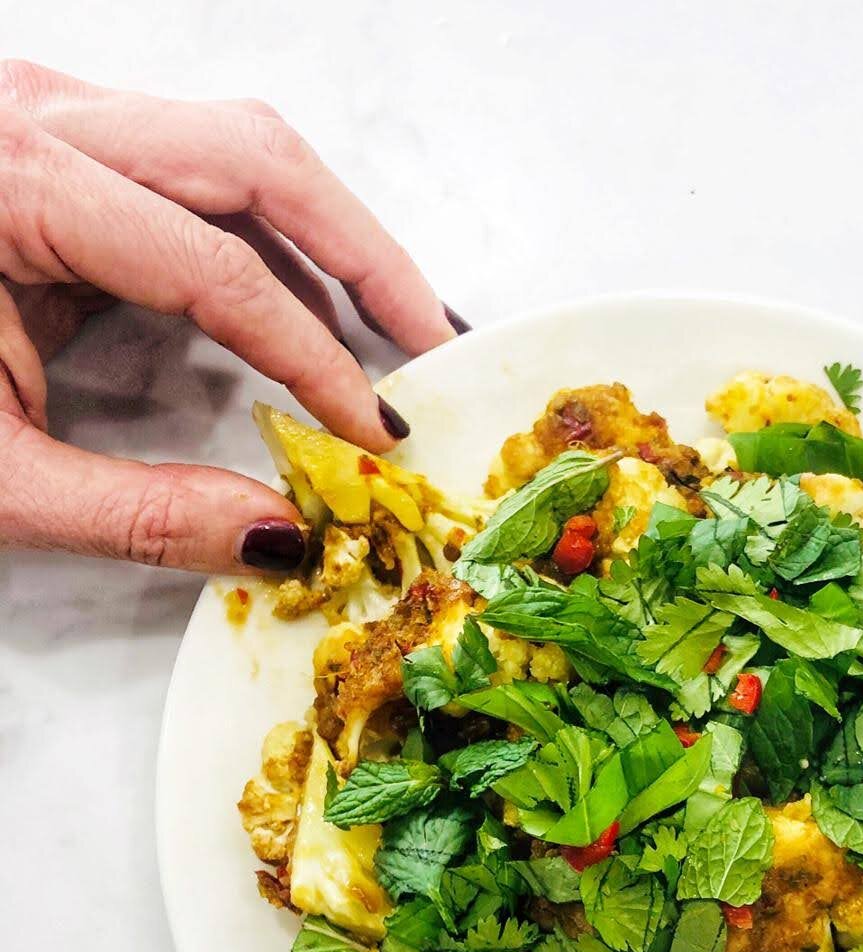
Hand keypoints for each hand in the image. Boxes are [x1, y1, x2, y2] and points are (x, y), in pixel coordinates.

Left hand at [0, 61, 457, 573]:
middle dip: (363, 253)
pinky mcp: (49, 149)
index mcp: (8, 184)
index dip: (313, 359)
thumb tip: (281, 540)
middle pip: (252, 155)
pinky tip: (307, 311)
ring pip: (231, 148)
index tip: (374, 438)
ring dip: (328, 237)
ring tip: (399, 327)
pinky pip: (189, 175)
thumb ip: (141, 516)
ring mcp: (42, 119)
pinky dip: (265, 242)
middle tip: (438, 343)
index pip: (214, 266)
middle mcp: (33, 119)